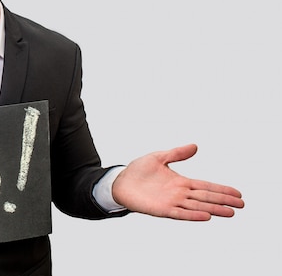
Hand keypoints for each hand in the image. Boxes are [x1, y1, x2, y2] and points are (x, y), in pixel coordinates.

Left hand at [112, 144, 243, 220]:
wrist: (120, 182)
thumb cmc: (138, 171)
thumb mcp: (159, 157)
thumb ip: (177, 153)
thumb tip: (195, 146)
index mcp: (181, 182)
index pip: (206, 186)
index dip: (221, 189)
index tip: (238, 193)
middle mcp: (179, 194)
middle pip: (206, 197)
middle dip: (224, 200)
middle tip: (242, 205)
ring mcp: (172, 202)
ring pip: (197, 207)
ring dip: (214, 209)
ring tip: (230, 212)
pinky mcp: (161, 209)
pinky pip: (180, 213)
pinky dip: (193, 215)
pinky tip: (206, 216)